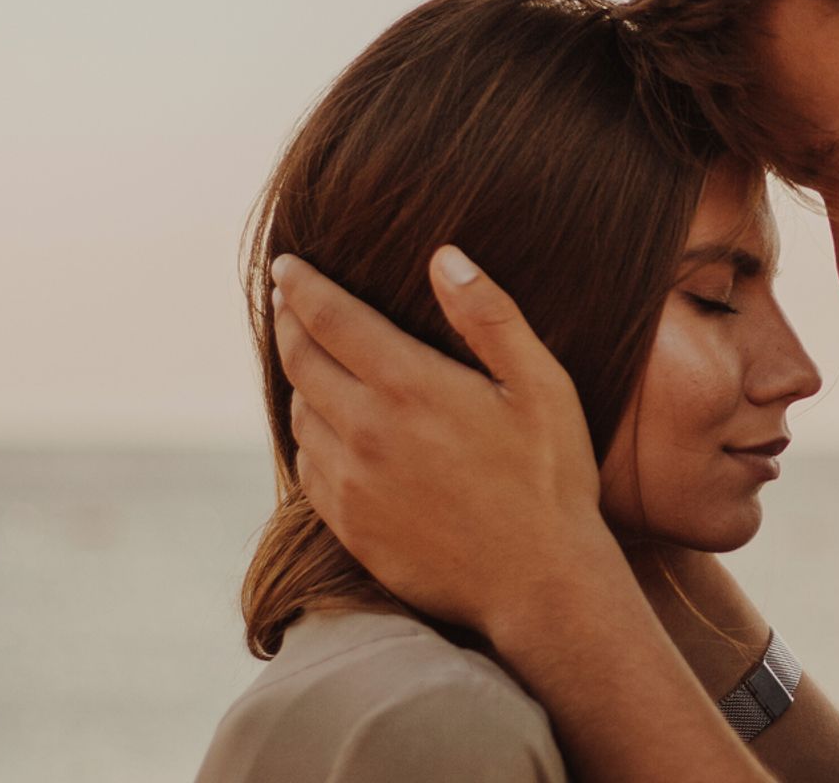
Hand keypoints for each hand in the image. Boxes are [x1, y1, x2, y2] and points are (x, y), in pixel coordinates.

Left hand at [270, 245, 609, 632]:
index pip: (329, 318)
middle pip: (299, 361)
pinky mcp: (349, 526)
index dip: (301, 286)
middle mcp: (367, 431)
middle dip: (289, 322)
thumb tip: (444, 256)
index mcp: (411, 386)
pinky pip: (309, 469)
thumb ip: (490, 316)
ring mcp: (352, 483)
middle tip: (288, 301)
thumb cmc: (552, 477)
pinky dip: (311, 437)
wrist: (539, 582)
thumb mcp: (541, 385)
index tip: (286, 265)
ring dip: (300, 380)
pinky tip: (332, 430)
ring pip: (300, 415)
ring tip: (313, 362)